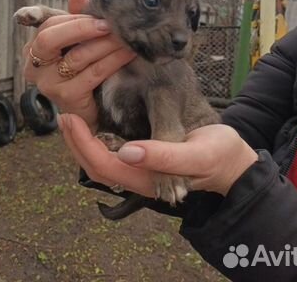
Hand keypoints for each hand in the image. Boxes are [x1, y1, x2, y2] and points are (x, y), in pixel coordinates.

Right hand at [23, 0, 134, 128]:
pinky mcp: (66, 98)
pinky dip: (113, 60)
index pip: (48, 24)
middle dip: (82, 28)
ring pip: (78, 56)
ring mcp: (48, 84)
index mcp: (33, 49)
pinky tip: (128, 53)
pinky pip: (93, 73)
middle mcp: (33, 67)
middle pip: (50, 38)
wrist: (90, 109)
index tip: (100, 13)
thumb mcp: (77, 40)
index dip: (74, 18)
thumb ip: (76, 15)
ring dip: (106, 43)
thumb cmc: (82, 70)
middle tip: (109, 23)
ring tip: (126, 35)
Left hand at [58, 113, 257, 196]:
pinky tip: (93, 123)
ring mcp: (141, 170)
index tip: (72, 120)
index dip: (84, 145)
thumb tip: (125, 151)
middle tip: (64, 116)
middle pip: (97, 166)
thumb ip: (164, 156)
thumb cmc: (219, 155)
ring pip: (102, 161)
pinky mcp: (145, 160)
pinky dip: (97, 139)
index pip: (105, 167)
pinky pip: (112, 153)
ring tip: (72, 118)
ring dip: (83, 142)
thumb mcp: (197, 154)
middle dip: (77, 144)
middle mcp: (140, 178)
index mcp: (150, 179)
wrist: (232, 160)